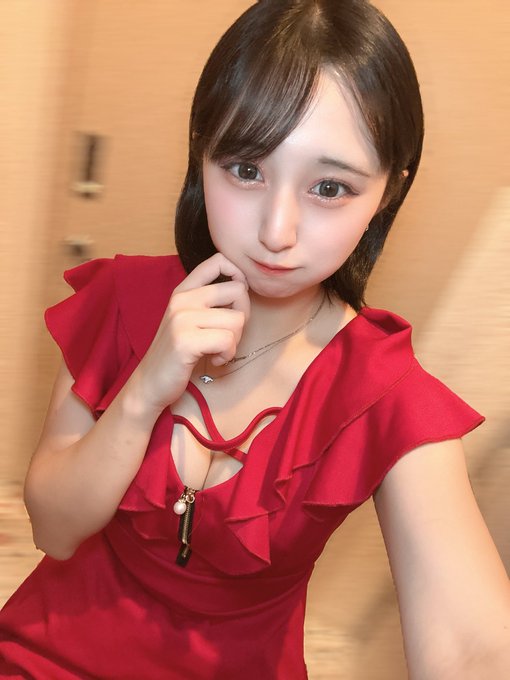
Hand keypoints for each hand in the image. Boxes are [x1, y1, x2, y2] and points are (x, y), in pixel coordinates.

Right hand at [131, 253, 249, 411]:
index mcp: (184, 290)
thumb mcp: (188, 319)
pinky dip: (227, 355)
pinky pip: (227, 341)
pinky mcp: (186, 341)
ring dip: (234, 342)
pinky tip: (214, 360)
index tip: (235, 301)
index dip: (239, 275)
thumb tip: (243, 289)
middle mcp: (182, 299)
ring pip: (237, 319)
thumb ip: (209, 302)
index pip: (218, 260)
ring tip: (216, 351)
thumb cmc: (177, 353)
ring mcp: (182, 319)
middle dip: (242, 316)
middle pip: (238, 290)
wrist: (150, 383)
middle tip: (228, 335)